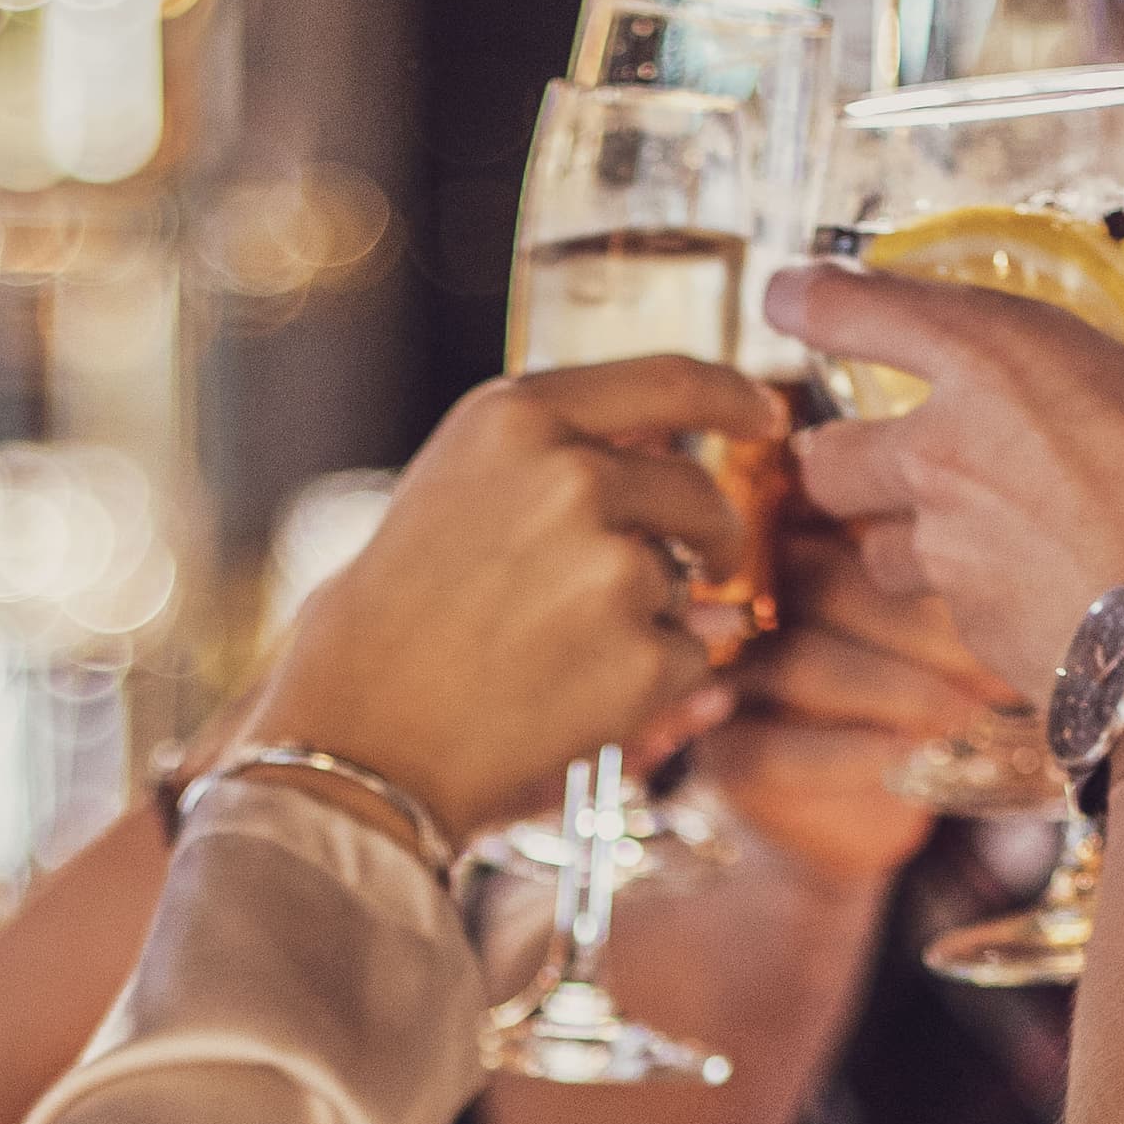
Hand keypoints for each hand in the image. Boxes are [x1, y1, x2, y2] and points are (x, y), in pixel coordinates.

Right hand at [255, 359, 768, 846]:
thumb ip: (553, 460)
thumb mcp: (451, 493)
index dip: (734, 399)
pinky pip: (691, 660)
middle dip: (707, 536)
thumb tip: (673, 454)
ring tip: (562, 654)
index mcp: (515, 416)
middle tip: (697, 572)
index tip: (767, 419)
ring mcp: (612, 565)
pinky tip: (573, 700)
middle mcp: (570, 473)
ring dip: (653, 618)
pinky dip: (654, 686)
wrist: (356, 743)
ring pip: (687, 583)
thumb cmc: (384, 626)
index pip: (668, 380)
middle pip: (694, 490)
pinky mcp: (641, 656)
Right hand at [698, 528, 1042, 893]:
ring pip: (800, 663)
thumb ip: (954, 570)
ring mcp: (730, 677)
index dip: (915, 546)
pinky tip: (902, 755)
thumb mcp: (946, 619)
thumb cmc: (918, 688)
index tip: (996, 584)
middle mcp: (751, 598)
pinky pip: (774, 750)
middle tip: (996, 655)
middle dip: (918, 624)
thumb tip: (1022, 555)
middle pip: (820, 582)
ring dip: (895, 691)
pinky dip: (847, 755)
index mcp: (801, 538)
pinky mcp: (726, 755)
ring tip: (960, 715)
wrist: (863, 808)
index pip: (838, 510)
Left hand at [769, 267, 1123, 709]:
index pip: (853, 309)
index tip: (792, 295)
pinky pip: (932, 611)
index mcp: (999, 360)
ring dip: (887, 539)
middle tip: (882, 450)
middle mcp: (946, 452)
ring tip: (950, 533)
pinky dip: (956, 603)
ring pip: (862, 546)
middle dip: (836, 454)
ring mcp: (947, 554)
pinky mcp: (969, 634)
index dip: (810, 297)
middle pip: (821, 455)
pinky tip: (1018, 596)